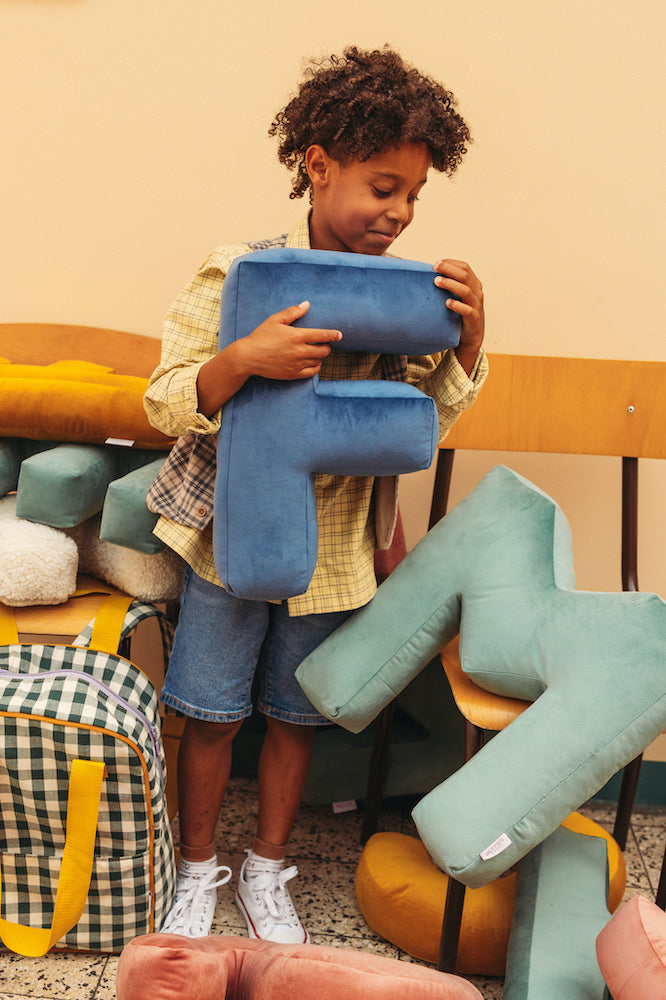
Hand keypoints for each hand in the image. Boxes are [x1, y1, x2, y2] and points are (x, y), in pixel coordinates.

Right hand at [238, 301, 341, 380]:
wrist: (248, 357)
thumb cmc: (261, 336)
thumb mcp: (275, 320)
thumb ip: (293, 312)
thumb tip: (307, 304)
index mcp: (297, 336)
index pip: (322, 335)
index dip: (333, 335)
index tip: (339, 335)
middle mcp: (299, 351)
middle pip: (324, 351)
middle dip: (326, 346)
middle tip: (322, 344)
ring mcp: (296, 364)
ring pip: (319, 362)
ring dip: (320, 357)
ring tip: (315, 353)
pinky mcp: (293, 374)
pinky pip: (311, 373)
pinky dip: (315, 367)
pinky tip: (311, 363)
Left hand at [433, 260, 483, 374]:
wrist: (472, 336)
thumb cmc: (461, 313)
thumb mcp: (458, 296)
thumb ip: (449, 284)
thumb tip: (428, 274)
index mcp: (473, 283)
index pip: (465, 267)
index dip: (451, 263)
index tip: (436, 263)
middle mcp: (476, 292)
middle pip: (464, 275)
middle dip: (449, 269)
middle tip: (435, 267)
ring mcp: (476, 305)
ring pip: (466, 290)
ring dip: (450, 284)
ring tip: (437, 281)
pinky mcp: (473, 318)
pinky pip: (467, 310)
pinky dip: (457, 305)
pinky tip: (447, 303)